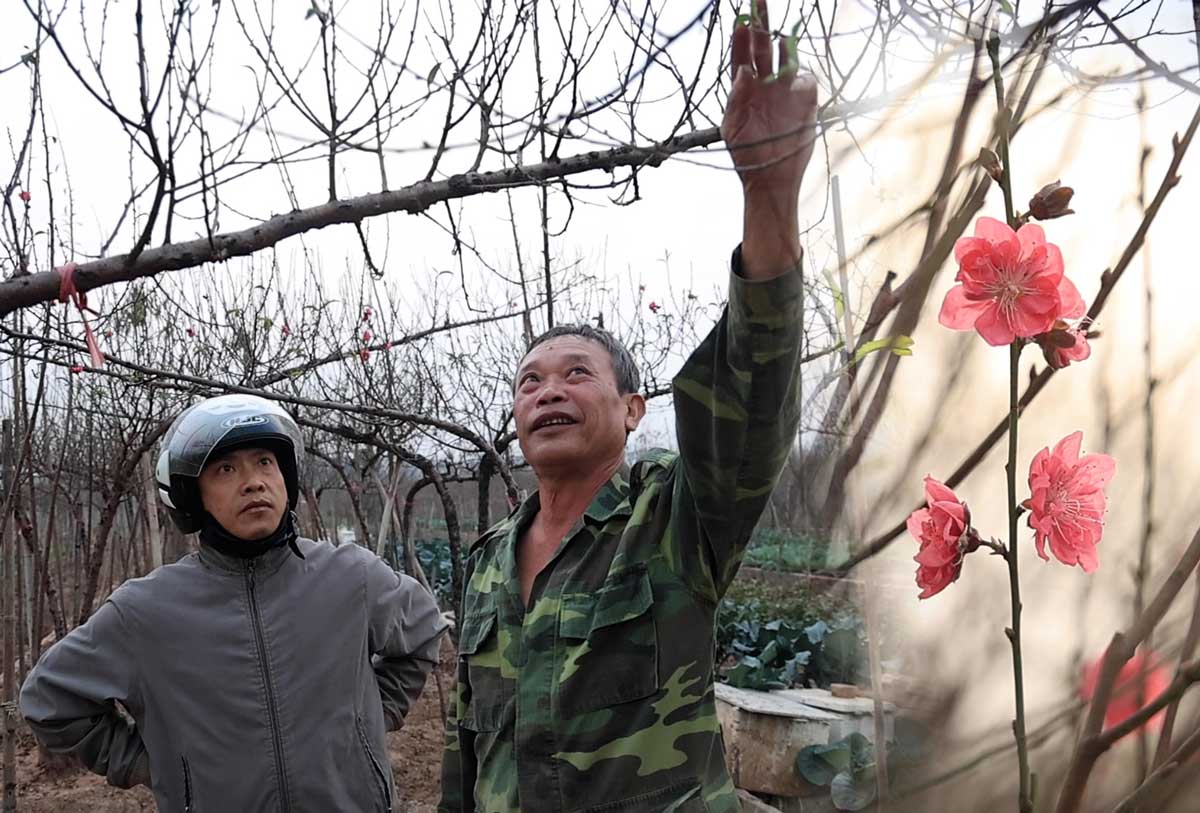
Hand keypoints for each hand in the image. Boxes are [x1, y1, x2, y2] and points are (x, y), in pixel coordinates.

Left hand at [722, 0, 818, 200]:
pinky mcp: (806, 103)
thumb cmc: (747, 154)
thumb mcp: (732, 128)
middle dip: (763, 25)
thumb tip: (742, 72)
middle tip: (760, 2)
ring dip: (785, 46)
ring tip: (781, 39)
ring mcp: (786, 92)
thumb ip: (736, 99)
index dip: (741, 38)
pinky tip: (795, 83)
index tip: (741, 21)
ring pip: (787, 60)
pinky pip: (807, 82)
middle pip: (764, 48)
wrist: (771, 178)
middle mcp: (765, 86)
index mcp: (745, 90)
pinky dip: (803, 79)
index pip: (742, 57)